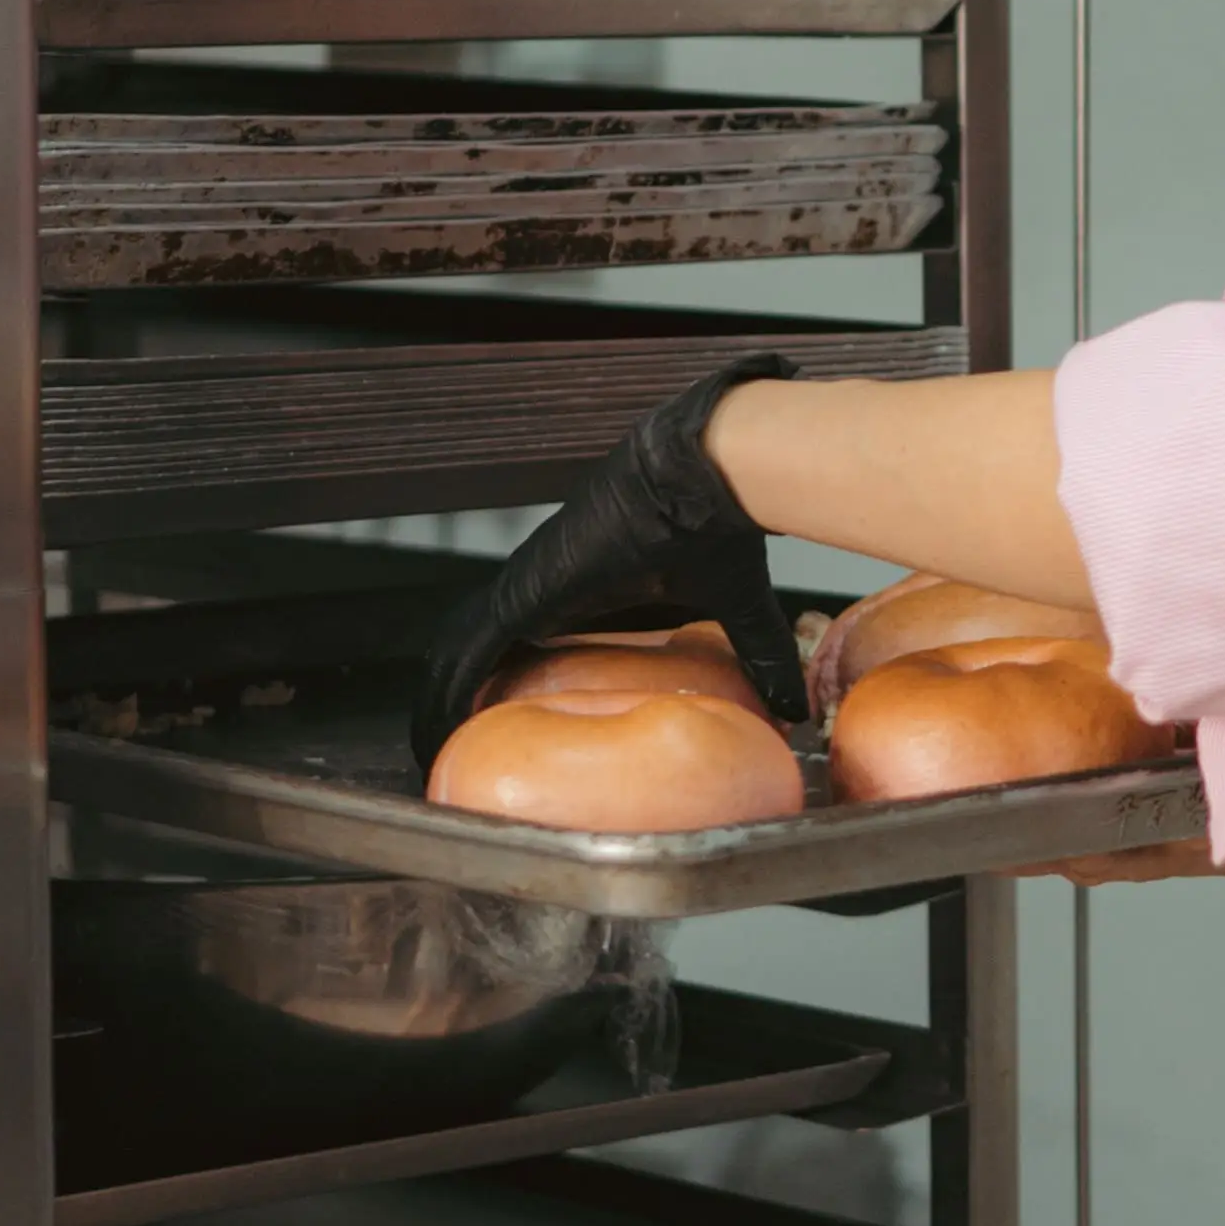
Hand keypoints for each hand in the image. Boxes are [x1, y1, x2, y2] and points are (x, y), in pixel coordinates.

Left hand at [410, 355, 810, 774]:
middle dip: (449, 699)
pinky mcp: (522, 592)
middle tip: (443, 752)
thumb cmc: (716, 523)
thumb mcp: (736, 608)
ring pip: (455, 654)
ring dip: (437, 701)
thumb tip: (796, 705)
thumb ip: (758, 655)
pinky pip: (466, 653)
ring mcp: (524, 586)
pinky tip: (437, 728)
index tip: (490, 723)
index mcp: (575, 590)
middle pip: (469, 651)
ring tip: (428, 753)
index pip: (516, 643)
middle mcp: (539, 587)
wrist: (704, 473)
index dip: (492, 682)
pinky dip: (447, 691)